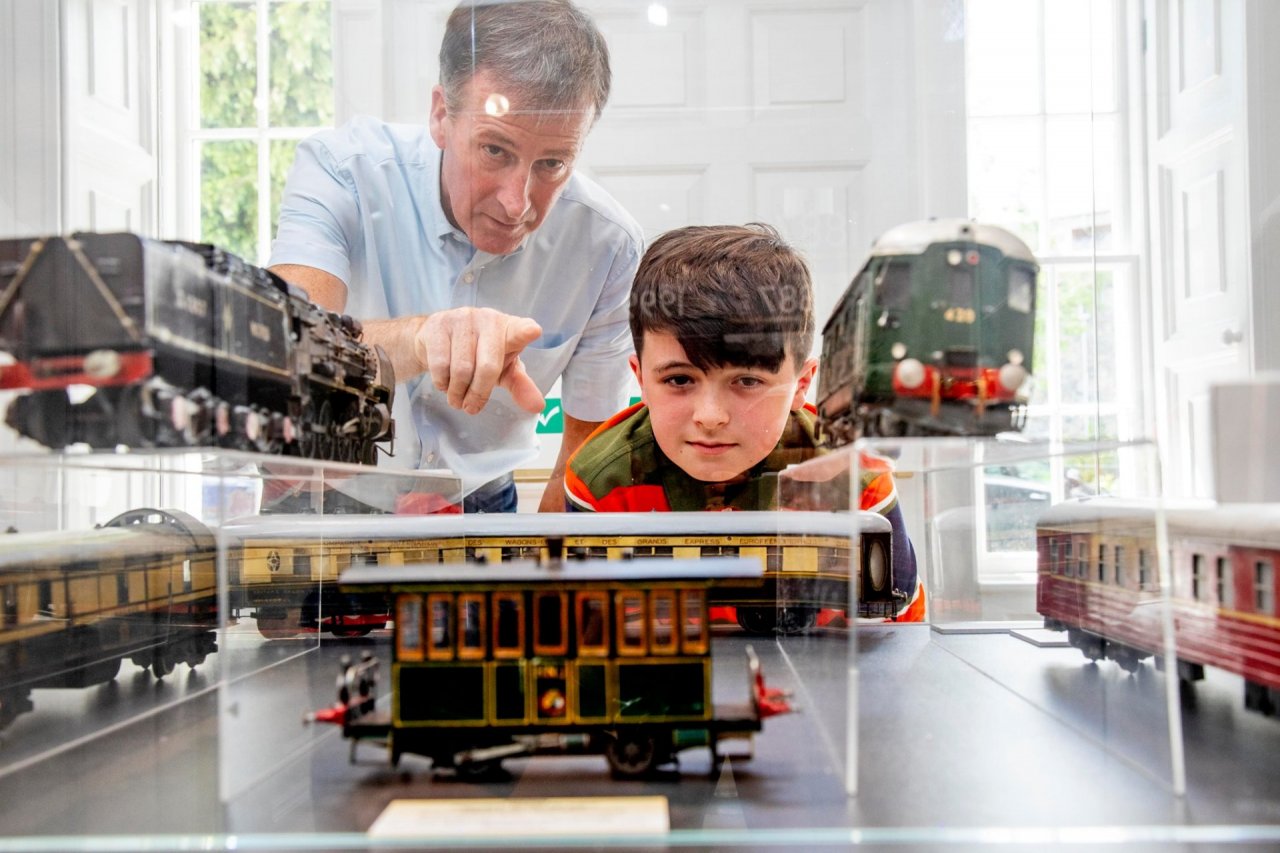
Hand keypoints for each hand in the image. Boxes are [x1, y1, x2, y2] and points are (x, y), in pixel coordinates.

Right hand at [416, 307, 544, 414]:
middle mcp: (488, 319)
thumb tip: (538, 406)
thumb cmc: (477, 355)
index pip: (520, 330)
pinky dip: (442, 382)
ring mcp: (462, 319)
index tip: (534, 331)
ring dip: (457, 392)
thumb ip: (519, 385)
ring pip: (461, 369)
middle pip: (488, 367)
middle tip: (470, 407)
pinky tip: (444, 383)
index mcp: (509, 329)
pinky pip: (440, 365)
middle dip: (478, 394)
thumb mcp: (502, 369)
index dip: (526, 331)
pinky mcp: (438, 324)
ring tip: (456, 397)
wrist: (435, 339)